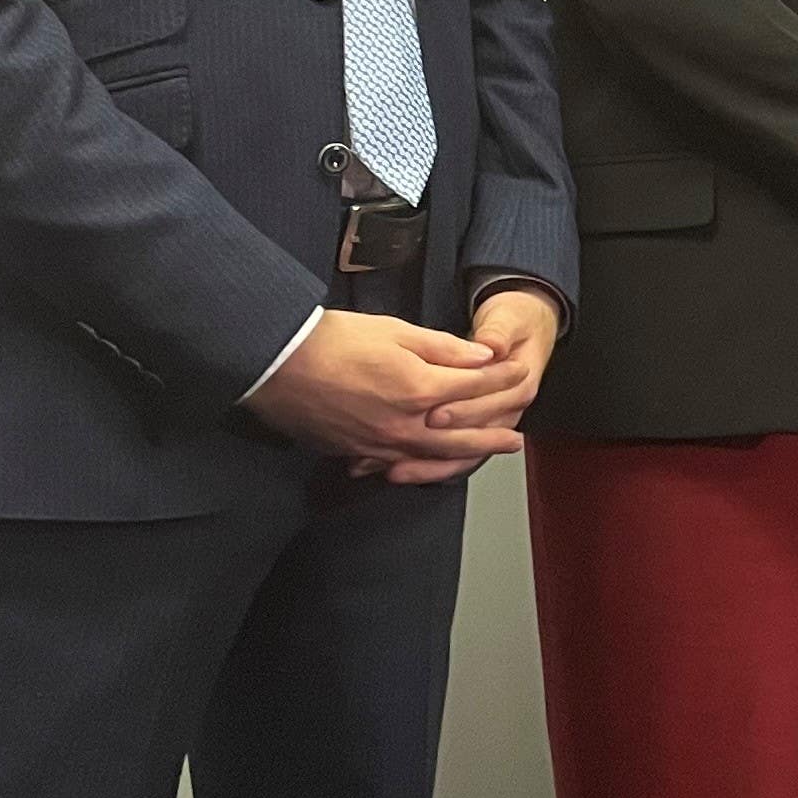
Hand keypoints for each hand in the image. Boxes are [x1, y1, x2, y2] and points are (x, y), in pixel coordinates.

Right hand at [243, 308, 534, 481]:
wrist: (277, 364)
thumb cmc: (333, 340)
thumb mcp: (395, 331)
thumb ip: (443, 348)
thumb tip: (481, 356)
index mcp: (419, 389)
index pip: (474, 387)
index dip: (501, 378)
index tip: (520, 372)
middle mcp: (405, 425)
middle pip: (462, 434)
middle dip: (493, 436)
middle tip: (516, 441)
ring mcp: (380, 444)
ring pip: (433, 456)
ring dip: (463, 457)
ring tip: (483, 457)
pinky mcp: (357, 452)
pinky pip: (399, 465)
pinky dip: (421, 466)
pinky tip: (430, 465)